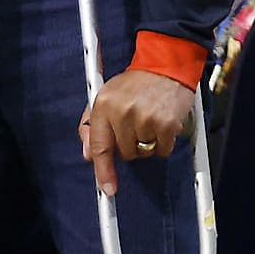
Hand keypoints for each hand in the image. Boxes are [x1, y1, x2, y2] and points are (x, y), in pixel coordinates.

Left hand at [80, 70, 193, 195]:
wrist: (166, 64)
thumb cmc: (135, 83)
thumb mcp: (106, 96)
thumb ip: (92, 125)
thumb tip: (88, 155)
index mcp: (104, 105)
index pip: (100, 147)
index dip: (103, 171)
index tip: (108, 189)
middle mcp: (123, 112)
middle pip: (124, 153)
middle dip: (130, 146)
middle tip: (136, 125)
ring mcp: (146, 119)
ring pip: (143, 153)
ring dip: (147, 144)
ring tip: (149, 120)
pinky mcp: (166, 124)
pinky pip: (162, 151)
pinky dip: (163, 143)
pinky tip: (162, 123)